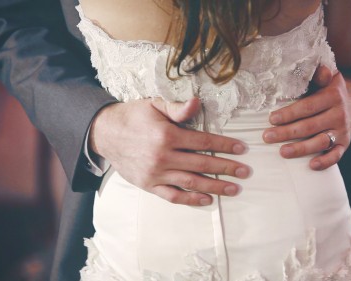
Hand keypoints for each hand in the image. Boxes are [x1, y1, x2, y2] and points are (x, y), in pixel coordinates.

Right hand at [89, 98, 250, 205]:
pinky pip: (172, 196)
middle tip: (245, 172)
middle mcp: (163, 156)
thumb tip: (197, 102)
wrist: (104, 133)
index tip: (242, 149)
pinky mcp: (148, 185)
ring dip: (215, 187)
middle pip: (202, 164)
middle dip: (227, 168)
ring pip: (191, 182)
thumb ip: (177, 108)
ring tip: (234, 189)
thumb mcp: (154, 105)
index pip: (204, 142)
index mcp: (167, 135)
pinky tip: (206, 200)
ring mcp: (155, 173)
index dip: (225, 145)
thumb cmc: (133, 116)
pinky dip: (190, 200)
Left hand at [262, 66, 350, 169]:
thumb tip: (320, 71)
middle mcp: (339, 114)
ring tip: (282, 152)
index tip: (271, 119)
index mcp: (332, 96)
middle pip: (310, 126)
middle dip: (287, 132)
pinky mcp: (345, 144)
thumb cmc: (330, 89)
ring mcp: (342, 131)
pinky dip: (325, 161)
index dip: (289, 114)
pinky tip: (311, 165)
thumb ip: (319, 73)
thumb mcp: (328, 76)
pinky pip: (336, 155)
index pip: (308, 106)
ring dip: (301, 149)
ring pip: (321, 142)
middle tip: (267, 137)